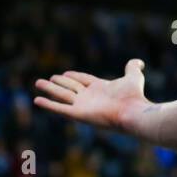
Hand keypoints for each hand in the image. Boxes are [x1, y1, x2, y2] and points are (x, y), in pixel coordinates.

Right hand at [33, 58, 150, 129]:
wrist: (132, 111)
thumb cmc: (133, 95)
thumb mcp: (133, 77)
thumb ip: (133, 67)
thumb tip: (139, 62)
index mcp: (100, 88)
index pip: (83, 80)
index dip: (74, 77)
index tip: (65, 73)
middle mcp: (90, 97)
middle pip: (70, 87)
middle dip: (59, 83)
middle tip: (48, 78)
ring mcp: (83, 105)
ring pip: (62, 95)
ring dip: (49, 89)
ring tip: (38, 83)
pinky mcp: (78, 114)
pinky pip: (59, 108)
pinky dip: (48, 104)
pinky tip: (37, 100)